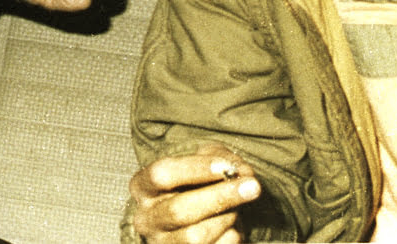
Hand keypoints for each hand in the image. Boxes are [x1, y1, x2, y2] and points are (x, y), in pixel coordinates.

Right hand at [130, 143, 260, 243]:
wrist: (191, 219)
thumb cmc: (195, 185)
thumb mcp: (201, 163)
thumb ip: (220, 160)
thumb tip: (242, 172)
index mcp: (142, 187)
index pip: (162, 174)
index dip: (195, 169)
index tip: (226, 167)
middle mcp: (146, 219)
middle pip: (179, 210)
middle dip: (220, 197)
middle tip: (253, 186)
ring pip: (195, 237)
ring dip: (226, 219)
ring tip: (238, 207)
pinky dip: (230, 237)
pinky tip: (233, 226)